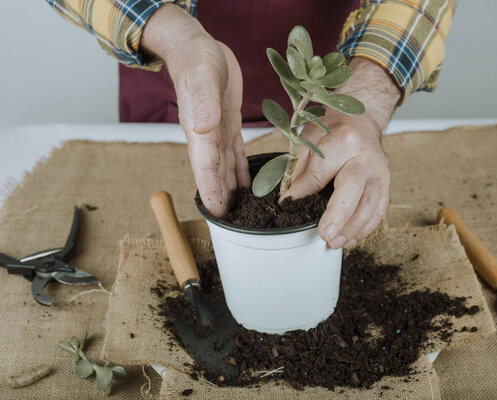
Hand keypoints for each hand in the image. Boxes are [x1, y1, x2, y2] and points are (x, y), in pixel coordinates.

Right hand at [142, 5, 249, 216]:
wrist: (197, 47)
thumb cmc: (196, 60)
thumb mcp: (203, 78)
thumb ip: (203, 105)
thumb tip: (204, 130)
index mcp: (199, 131)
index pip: (205, 167)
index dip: (211, 191)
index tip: (216, 213)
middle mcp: (207, 137)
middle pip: (215, 174)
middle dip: (222, 198)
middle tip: (233, 223)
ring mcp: (217, 132)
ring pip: (226, 167)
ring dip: (231, 189)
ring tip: (241, 210)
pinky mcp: (229, 124)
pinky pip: (236, 153)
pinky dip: (241, 170)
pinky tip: (247, 185)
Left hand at [285, 58, 401, 248]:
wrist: (362, 118)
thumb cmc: (333, 128)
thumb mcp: (308, 138)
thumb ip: (297, 167)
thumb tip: (288, 197)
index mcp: (343, 140)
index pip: (320, 172)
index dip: (302, 191)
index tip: (287, 202)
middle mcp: (365, 156)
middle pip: (353, 189)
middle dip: (339, 216)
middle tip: (325, 236)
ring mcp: (379, 171)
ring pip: (371, 203)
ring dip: (354, 227)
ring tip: (336, 242)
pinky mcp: (386, 183)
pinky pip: (380, 208)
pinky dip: (366, 227)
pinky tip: (352, 238)